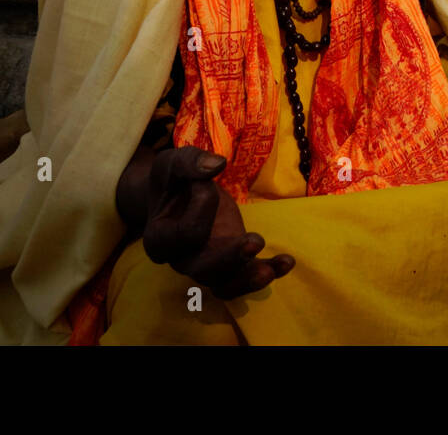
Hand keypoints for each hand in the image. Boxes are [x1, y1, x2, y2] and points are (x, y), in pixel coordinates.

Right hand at [136, 147, 294, 298]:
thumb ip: (190, 162)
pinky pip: (247, 278)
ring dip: (249, 279)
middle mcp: (182, 260)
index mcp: (160, 239)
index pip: (187, 233)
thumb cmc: (174, 180)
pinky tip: (287, 261)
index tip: (208, 184)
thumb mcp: (174, 163)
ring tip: (271, 268)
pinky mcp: (231, 264)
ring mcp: (207, 266)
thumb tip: (216, 164)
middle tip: (256, 241)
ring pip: (225, 286)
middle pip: (204, 272)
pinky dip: (269, 272)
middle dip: (231, 259)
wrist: (177, 195)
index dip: (202, 208)